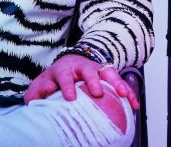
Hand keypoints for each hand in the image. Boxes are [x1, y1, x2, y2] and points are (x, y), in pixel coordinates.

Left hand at [23, 54, 139, 110]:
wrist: (68, 66)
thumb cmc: (54, 80)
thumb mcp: (40, 86)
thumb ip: (36, 94)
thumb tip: (37, 104)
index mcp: (63, 69)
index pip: (64, 75)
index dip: (67, 86)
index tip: (70, 98)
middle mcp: (82, 66)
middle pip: (89, 70)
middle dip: (94, 80)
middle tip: (97, 92)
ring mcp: (97, 70)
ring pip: (109, 72)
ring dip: (117, 83)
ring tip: (124, 95)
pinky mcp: (108, 77)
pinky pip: (120, 83)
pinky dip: (128, 92)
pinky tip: (134, 104)